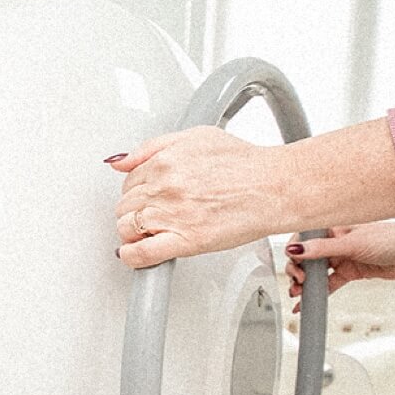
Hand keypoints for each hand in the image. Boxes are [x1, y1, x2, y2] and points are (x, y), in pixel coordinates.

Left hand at [111, 126, 294, 267]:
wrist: (275, 186)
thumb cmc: (245, 163)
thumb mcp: (195, 136)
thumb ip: (152, 147)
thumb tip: (119, 161)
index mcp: (164, 161)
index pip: (128, 182)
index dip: (136, 192)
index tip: (146, 199)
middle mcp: (164, 187)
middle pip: (125, 206)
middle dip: (134, 212)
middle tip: (152, 216)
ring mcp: (172, 214)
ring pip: (127, 228)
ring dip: (133, 234)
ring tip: (150, 233)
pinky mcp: (185, 241)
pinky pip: (142, 254)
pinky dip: (132, 257)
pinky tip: (134, 255)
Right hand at [285, 220, 394, 309]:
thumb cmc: (393, 238)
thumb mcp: (352, 244)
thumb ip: (322, 249)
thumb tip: (295, 249)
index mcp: (334, 227)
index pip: (303, 237)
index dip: (294, 251)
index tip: (295, 264)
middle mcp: (335, 241)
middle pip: (306, 257)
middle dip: (296, 271)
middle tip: (298, 283)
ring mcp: (343, 257)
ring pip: (316, 272)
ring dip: (305, 284)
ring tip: (298, 295)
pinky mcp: (350, 272)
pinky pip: (329, 284)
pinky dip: (319, 293)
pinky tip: (308, 302)